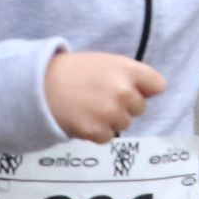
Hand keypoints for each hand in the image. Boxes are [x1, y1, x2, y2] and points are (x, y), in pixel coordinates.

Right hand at [43, 51, 165, 143]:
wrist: (41, 86)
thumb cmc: (75, 71)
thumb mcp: (106, 62)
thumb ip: (131, 74)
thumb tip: (155, 91)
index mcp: (127, 69)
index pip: (157, 85)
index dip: (145, 89)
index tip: (133, 89)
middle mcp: (123, 91)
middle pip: (140, 108)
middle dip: (125, 105)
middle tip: (101, 97)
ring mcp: (110, 112)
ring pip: (124, 123)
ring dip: (110, 119)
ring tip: (89, 107)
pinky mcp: (97, 130)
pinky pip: (107, 136)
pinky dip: (97, 131)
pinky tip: (83, 118)